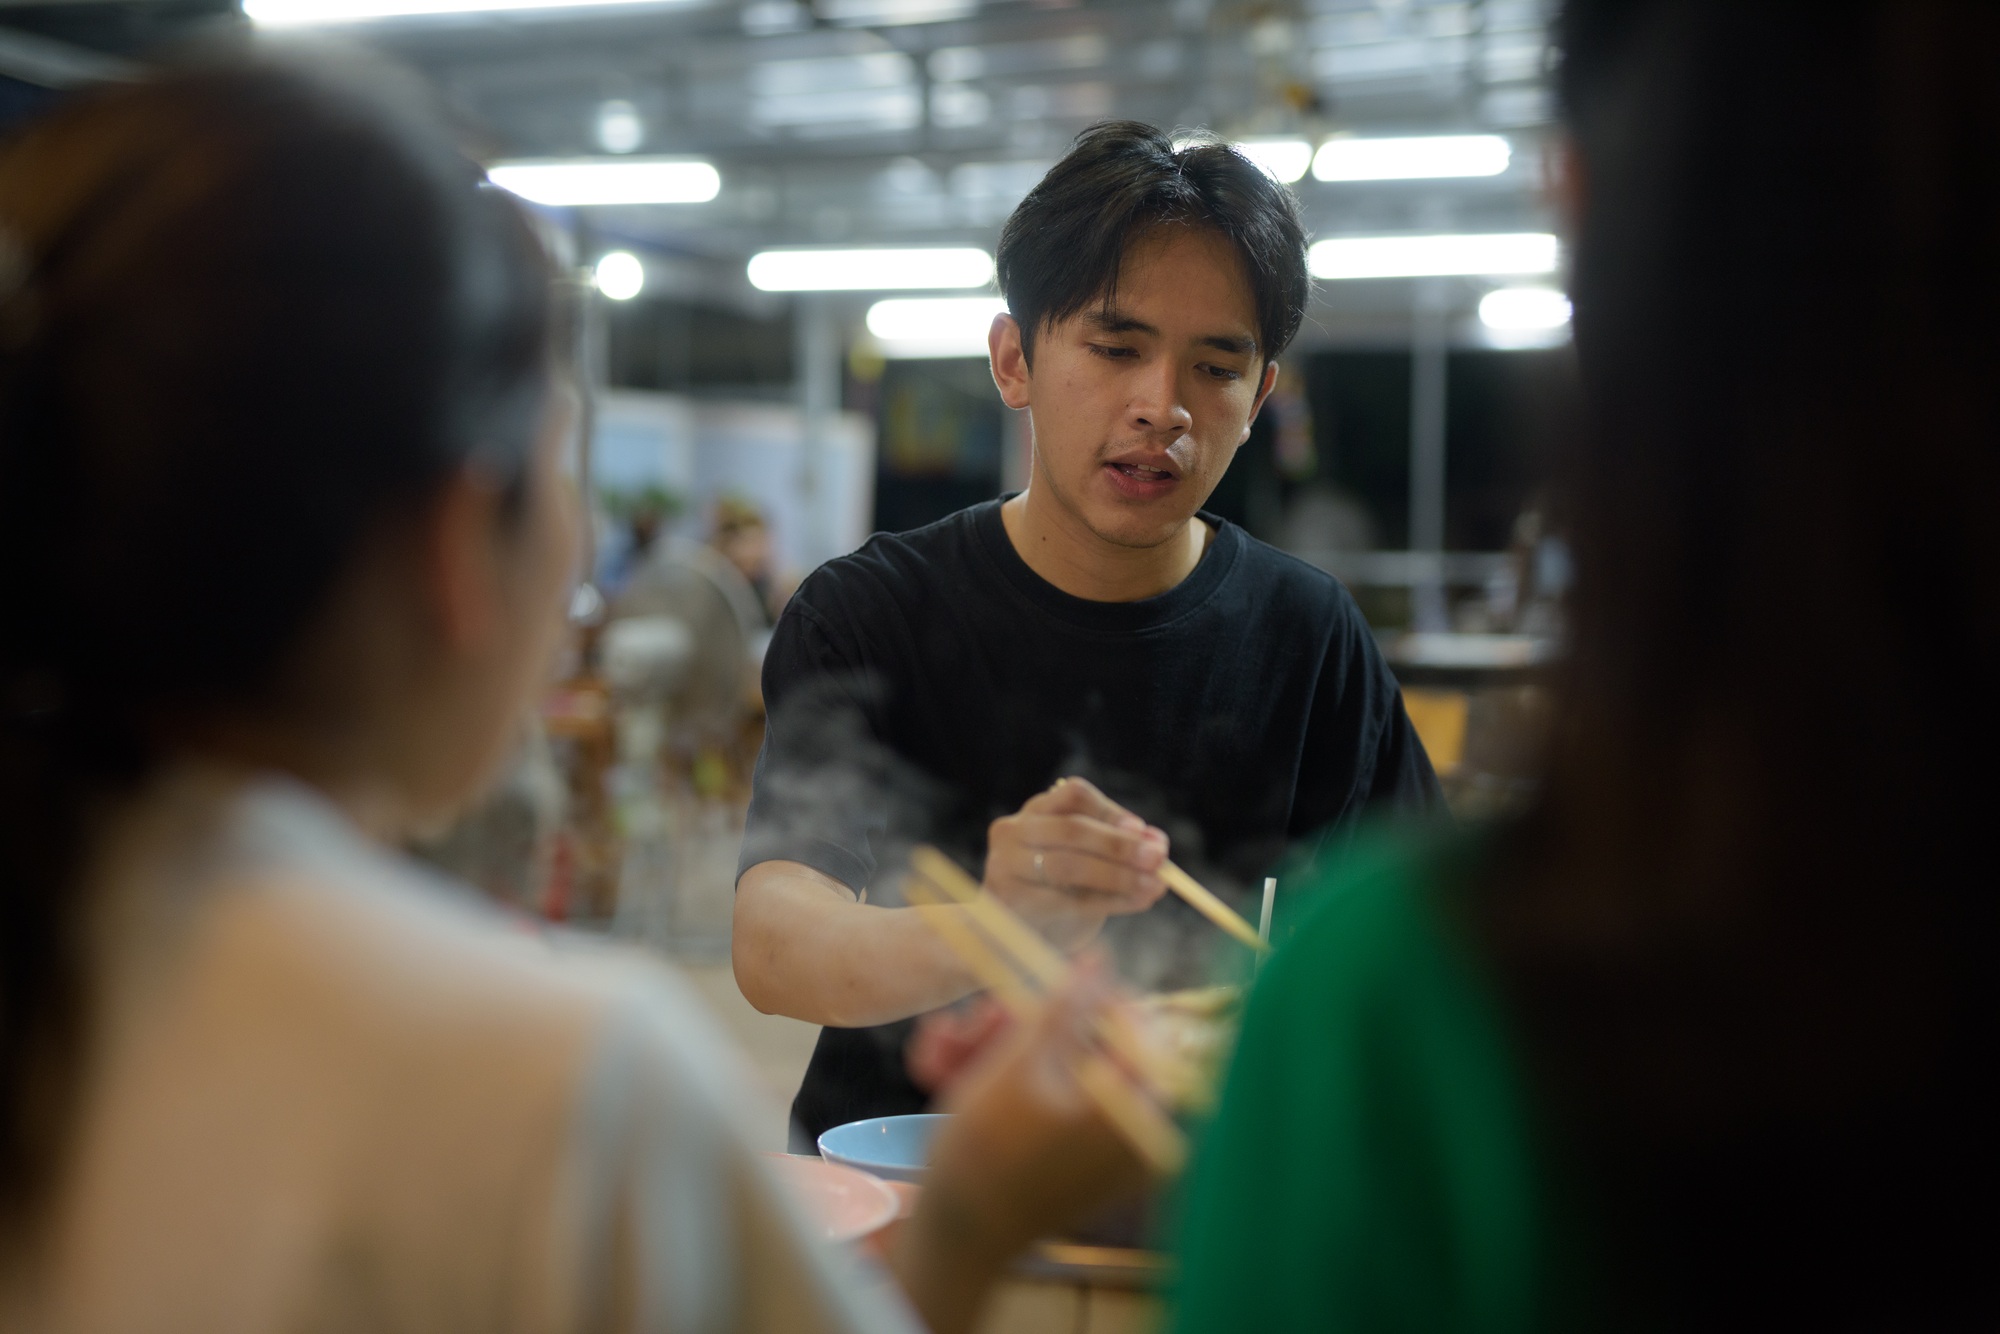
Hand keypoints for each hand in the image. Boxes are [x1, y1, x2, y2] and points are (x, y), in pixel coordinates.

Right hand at [891, 960, 1149, 1333]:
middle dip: (1017, 1027)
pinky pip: (1042, 1105)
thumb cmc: (987, 1154)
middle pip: (1085, 1047)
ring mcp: (1100, 1149)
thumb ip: (1066, 1010)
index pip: (1130, 1025)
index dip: (1079, 997)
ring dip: (993, 1052)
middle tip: (970, 1022)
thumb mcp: (1024, 1065)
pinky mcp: (1067, 1160)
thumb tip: (1099, 962)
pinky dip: (999, 1086)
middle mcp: (1132, 1129)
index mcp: (1140, 1109)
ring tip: (939, 1053)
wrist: (953, 1240)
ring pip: (1053, 1072)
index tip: (1028, 992)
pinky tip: (946, 1075)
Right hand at [982, 777, 1169, 950]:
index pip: (1074, 795)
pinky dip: (1109, 902)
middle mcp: (1012, 831)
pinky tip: (1137, 903)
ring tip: (1155, 886)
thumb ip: (1117, 846)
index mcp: (1036, 811)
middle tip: (1159, 858)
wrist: (1026, 935)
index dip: (1111, 812)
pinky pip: (1066, 901)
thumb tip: (1157, 842)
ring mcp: (1005, 866)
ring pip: (1068, 865)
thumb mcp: (1089, 859)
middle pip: (1072, 830)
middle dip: (1120, 845)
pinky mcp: (1011, 901)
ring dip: (1119, 876)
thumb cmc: (1063, 890)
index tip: (1144, 831)